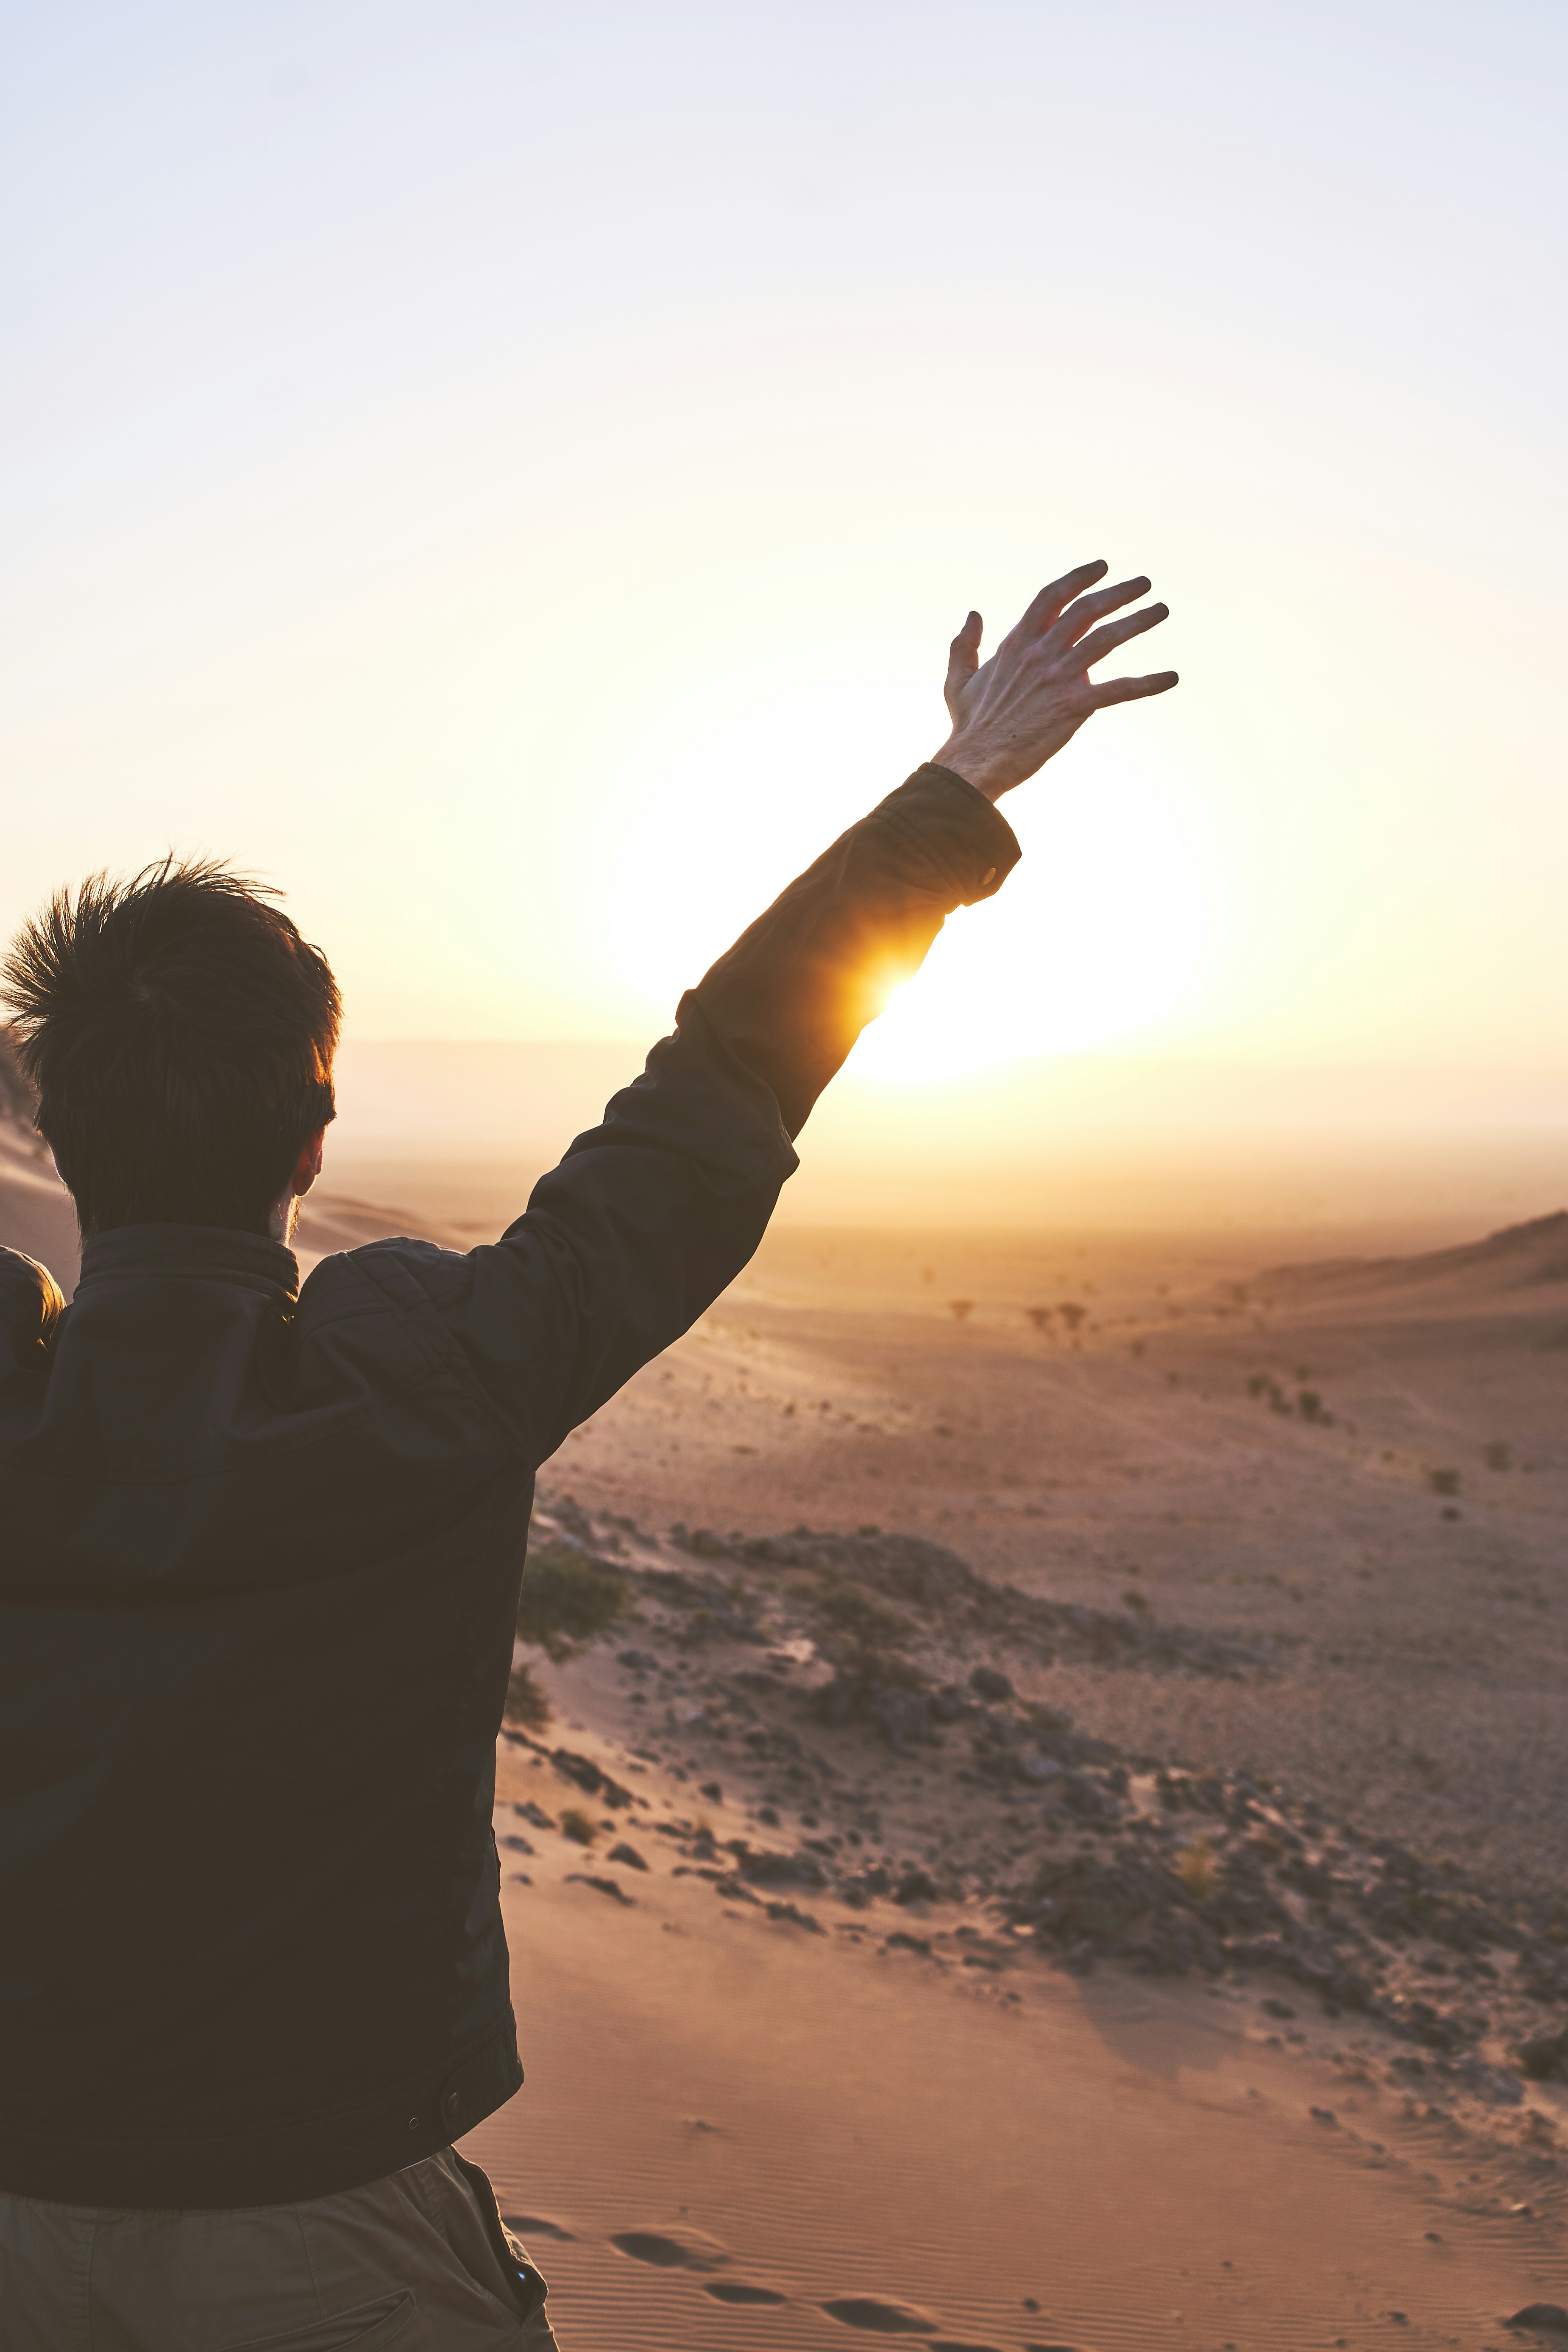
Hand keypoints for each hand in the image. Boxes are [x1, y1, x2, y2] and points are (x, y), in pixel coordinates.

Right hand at [932, 560, 1175, 801]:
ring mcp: (1058, 678)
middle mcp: (1040, 653)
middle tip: (1144, 583)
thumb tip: (972, 614)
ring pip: (1106, 639)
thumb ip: (965, 645)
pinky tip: (1171, 677)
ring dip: (1137, 621)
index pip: (1052, 598)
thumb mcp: (959, 680)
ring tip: (1161, 611)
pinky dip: (1148, 683)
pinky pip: (1119, 689)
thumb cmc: (969, 726)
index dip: (1078, 578)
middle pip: (1086, 610)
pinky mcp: (1074, 706)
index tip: (1101, 567)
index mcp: (1016, 643)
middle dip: (1118, 593)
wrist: (975, 762)